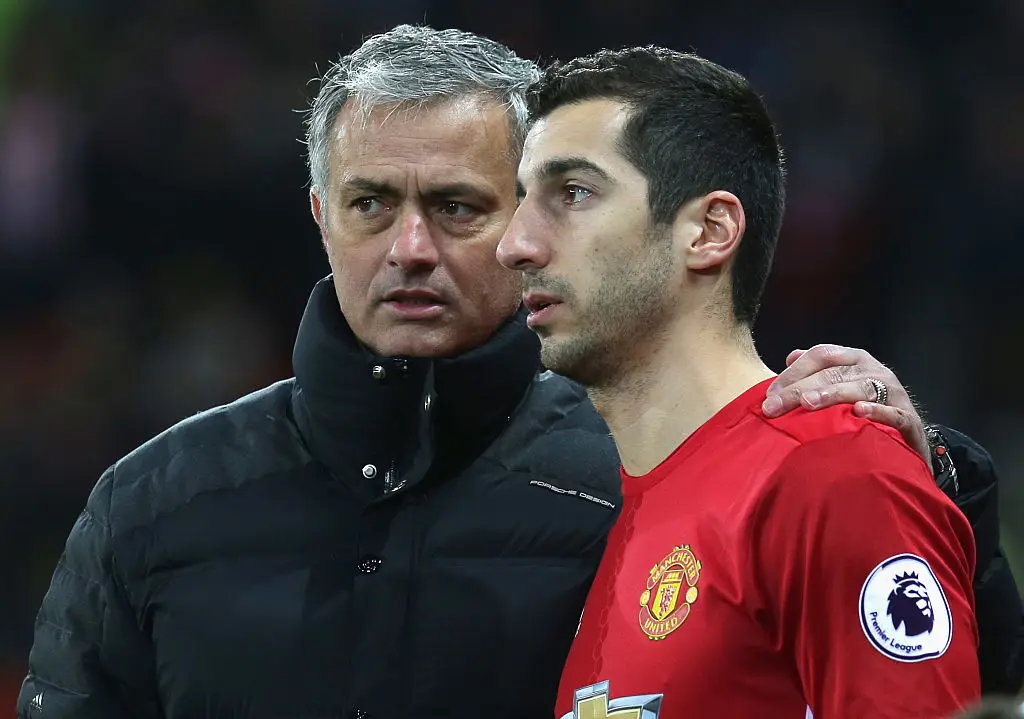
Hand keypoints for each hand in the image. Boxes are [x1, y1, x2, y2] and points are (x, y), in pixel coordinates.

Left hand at [761, 344, 928, 460]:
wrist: (910, 437)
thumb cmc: (870, 409)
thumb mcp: (843, 384)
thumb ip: (818, 372)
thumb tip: (791, 357)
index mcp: (855, 360)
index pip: (821, 355)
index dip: (794, 372)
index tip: (770, 393)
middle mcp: (873, 372)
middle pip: (832, 373)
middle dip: (799, 389)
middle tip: (774, 406)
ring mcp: (893, 393)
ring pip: (860, 388)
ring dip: (832, 394)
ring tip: (808, 403)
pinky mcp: (907, 419)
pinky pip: (893, 413)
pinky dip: (877, 411)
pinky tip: (859, 412)